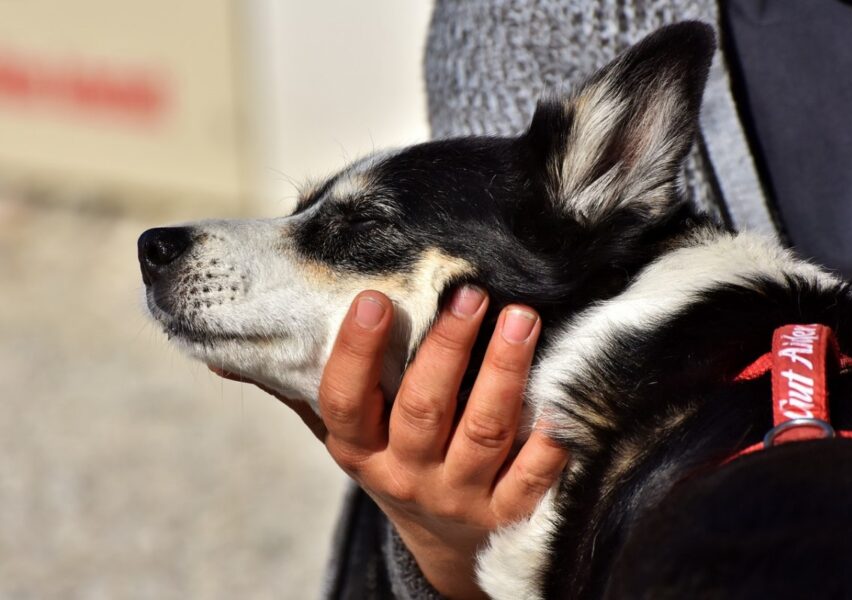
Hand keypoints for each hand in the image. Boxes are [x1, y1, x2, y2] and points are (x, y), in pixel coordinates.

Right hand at [318, 287, 567, 598]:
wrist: (444, 545)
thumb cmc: (395, 463)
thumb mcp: (350, 435)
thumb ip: (310, 389)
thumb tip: (226, 355)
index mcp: (360, 450)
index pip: (345, 402)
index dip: (356, 352)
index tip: (376, 299)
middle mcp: (408, 474)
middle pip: (423, 410)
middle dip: (447, 348)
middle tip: (471, 295)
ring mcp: (462, 496)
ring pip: (484, 431)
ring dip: (503, 372)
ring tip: (521, 320)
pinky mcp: (511, 512)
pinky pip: (535, 472)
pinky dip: (549, 434)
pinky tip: (561, 389)